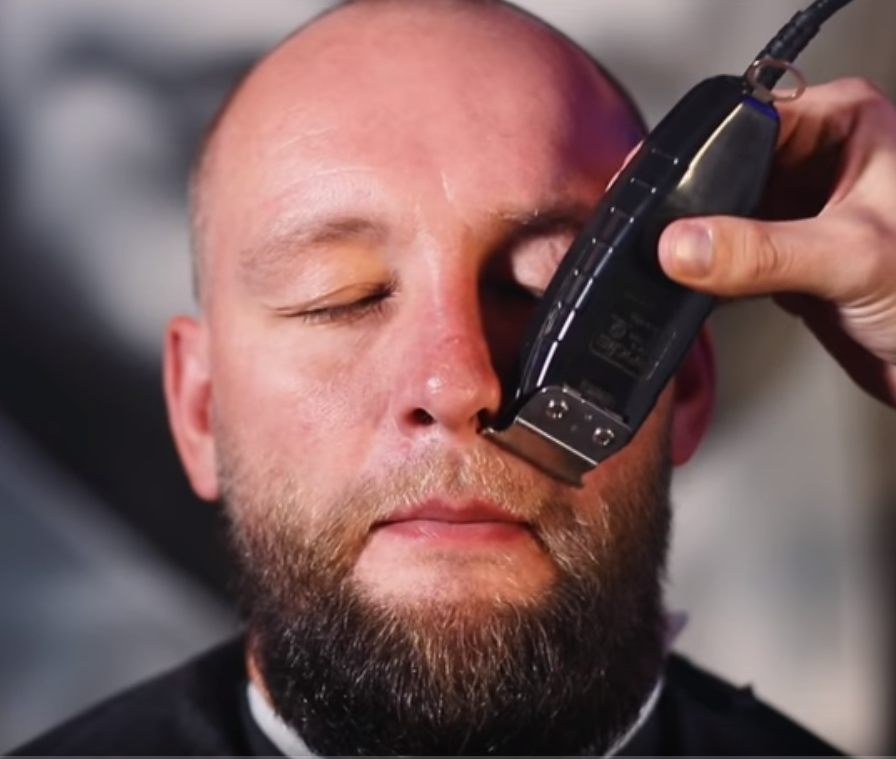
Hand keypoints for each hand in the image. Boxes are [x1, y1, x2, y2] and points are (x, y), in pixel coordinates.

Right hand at [658, 78, 895, 407]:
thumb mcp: (849, 259)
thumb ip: (761, 252)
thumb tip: (684, 245)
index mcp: (846, 125)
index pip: (748, 117)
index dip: (701, 150)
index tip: (664, 188)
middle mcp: (821, 161)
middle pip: (725, 165)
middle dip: (696, 203)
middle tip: (669, 234)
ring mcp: (801, 211)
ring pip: (723, 213)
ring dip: (704, 243)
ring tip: (688, 263)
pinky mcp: (786, 257)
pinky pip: (730, 255)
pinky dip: (712, 273)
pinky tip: (707, 286)